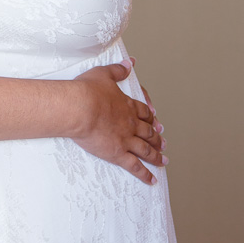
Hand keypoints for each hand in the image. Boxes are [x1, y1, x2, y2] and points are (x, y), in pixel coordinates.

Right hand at [71, 59, 166, 184]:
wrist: (79, 108)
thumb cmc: (87, 91)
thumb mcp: (103, 74)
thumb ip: (118, 70)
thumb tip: (130, 63)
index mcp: (127, 105)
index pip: (144, 112)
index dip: (151, 117)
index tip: (156, 121)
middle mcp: (131, 124)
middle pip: (148, 132)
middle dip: (157, 138)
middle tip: (164, 143)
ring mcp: (126, 139)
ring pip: (146, 150)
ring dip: (156, 155)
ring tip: (163, 160)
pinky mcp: (118, 153)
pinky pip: (135, 166)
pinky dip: (145, 174)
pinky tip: (152, 180)